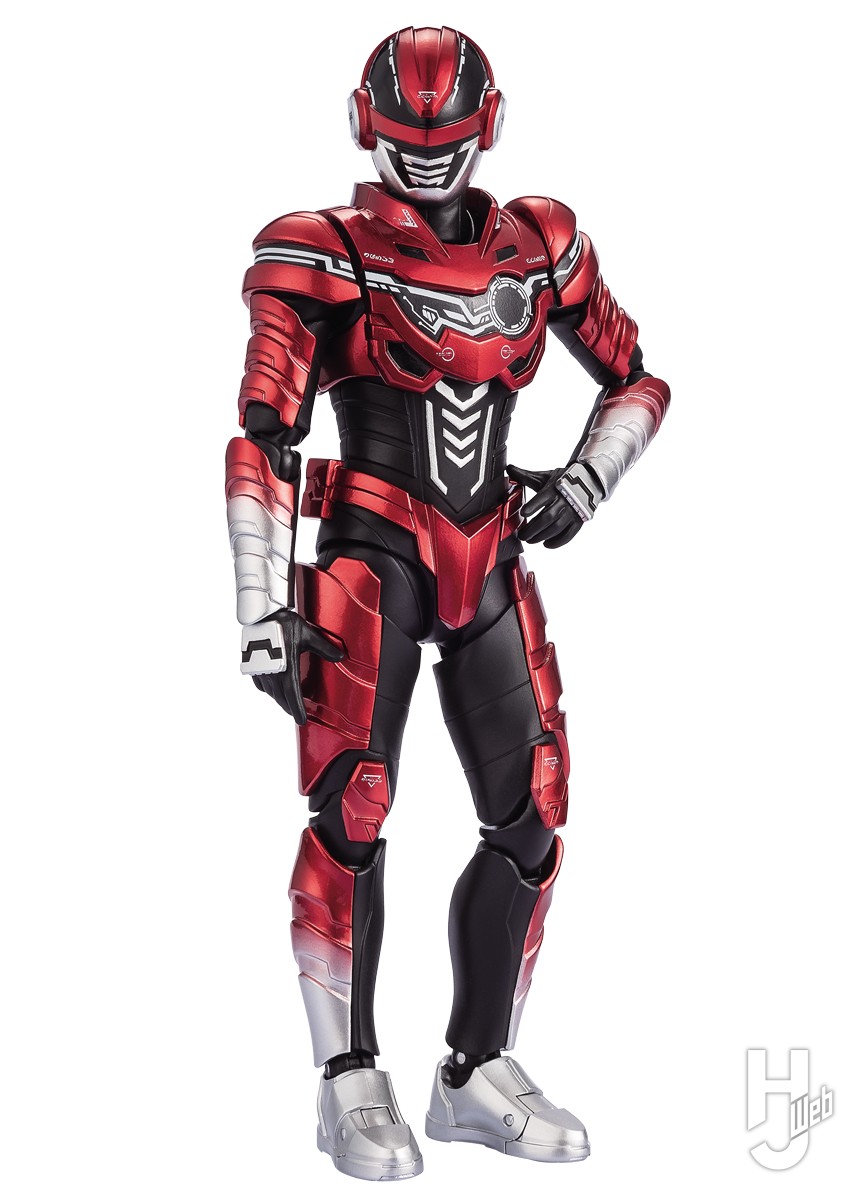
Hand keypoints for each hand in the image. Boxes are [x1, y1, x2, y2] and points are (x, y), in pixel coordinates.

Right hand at [242, 609, 342, 724]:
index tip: (301, 720)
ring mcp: (261, 670)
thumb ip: (324, 648)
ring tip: (286, 702)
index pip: (293, 697)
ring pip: (271, 692)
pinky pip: (260, 684)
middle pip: (281, 698)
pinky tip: (272, 688)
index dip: (297, 710)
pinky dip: (268, 689)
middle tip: (296, 714)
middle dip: (289, 707)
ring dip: (280, 699)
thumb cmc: (285, 623)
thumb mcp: (308, 635)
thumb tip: (340, 656)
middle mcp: (273, 673)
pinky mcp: (252, 666)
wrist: (262, 614)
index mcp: (288, 668)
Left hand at [507, 463, 584, 548]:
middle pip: (547, 517)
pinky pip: (568, 535)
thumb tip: (509, 469)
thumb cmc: (562, 480)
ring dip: (541, 536)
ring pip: (556, 528)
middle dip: (533, 529)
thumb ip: (526, 476)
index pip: (543, 498)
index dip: (533, 506)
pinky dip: (557, 542)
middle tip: (522, 535)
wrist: (587, 481)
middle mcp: (564, 501)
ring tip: (530, 540)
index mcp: (554, 488)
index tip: (523, 512)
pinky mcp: (579, 521)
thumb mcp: (544, 477)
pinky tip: (546, 544)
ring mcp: (573, 512)